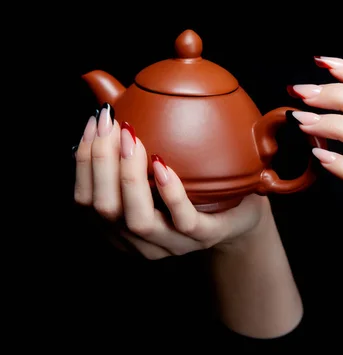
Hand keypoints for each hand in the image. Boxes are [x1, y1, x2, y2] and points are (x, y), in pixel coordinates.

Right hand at [73, 104, 266, 259]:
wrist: (241, 214)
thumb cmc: (193, 189)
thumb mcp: (157, 168)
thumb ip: (130, 147)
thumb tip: (105, 105)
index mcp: (119, 227)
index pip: (86, 199)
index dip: (83, 160)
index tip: (95, 122)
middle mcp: (139, 240)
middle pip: (104, 208)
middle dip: (101, 162)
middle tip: (113, 124)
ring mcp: (172, 243)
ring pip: (138, 219)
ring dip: (129, 175)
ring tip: (132, 139)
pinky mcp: (204, 236)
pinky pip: (183, 220)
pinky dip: (170, 192)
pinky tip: (162, 164)